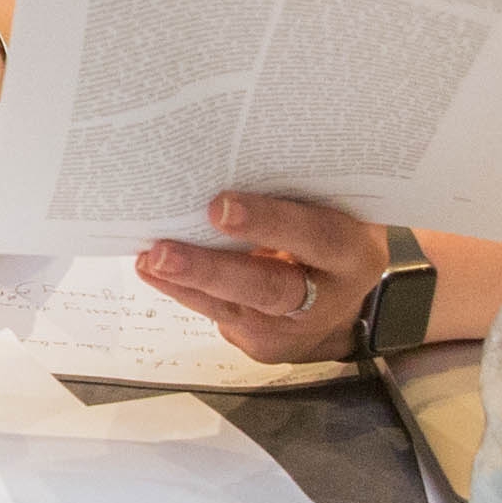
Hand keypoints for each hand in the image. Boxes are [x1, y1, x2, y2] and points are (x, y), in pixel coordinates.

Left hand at [134, 194, 393, 360]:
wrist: (345, 300)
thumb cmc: (329, 232)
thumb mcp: (333, 208)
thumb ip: (297, 191)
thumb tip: (228, 157)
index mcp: (353, 252)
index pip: (314, 236)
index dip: (268, 222)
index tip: (219, 206)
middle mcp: (328, 299)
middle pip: (268, 289)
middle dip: (211, 270)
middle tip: (163, 252)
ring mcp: (294, 329)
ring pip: (234, 309)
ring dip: (185, 284)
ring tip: (148, 259)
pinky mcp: (263, 345)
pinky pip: (220, 316)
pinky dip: (185, 291)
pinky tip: (154, 271)